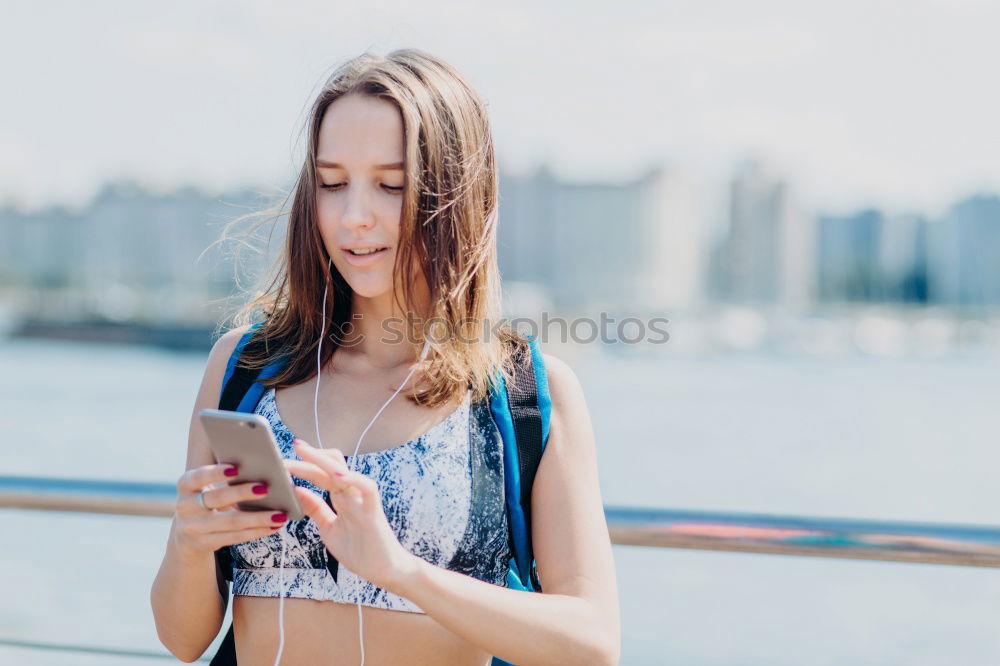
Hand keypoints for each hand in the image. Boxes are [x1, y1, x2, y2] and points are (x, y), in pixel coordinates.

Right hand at [171, 463, 288, 556]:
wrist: (188, 533)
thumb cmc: (208, 498)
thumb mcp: (207, 486)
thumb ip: (226, 476)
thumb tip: (263, 467)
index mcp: (186, 484)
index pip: (198, 476)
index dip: (216, 473)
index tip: (236, 469)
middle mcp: (185, 506)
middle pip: (217, 499)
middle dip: (242, 493)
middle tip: (266, 488)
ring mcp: (193, 527)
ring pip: (230, 522)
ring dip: (258, 518)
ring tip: (279, 515)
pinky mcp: (204, 543)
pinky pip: (234, 537)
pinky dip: (256, 531)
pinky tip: (272, 526)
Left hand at [284, 438, 420, 591]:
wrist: (385, 570)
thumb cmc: (360, 550)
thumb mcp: (329, 528)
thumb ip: (316, 509)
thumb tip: (297, 490)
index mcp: (341, 498)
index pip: (321, 473)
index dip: (304, 464)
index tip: (283, 458)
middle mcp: (351, 494)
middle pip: (330, 466)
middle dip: (308, 457)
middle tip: (287, 451)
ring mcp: (362, 501)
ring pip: (344, 471)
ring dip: (322, 460)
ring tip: (302, 452)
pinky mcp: (373, 511)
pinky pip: (367, 488)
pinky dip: (353, 478)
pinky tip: (337, 475)